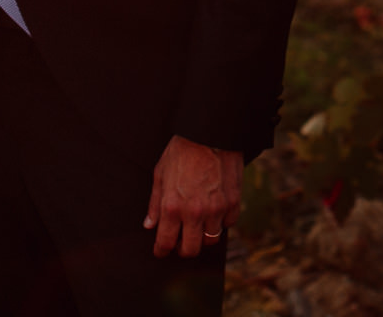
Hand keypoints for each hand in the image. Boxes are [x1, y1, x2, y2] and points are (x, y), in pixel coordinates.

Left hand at [144, 135, 243, 256]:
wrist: (210, 132)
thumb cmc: (182, 150)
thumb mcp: (160, 173)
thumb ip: (154, 203)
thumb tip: (150, 225)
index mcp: (172, 206)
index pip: (166, 243)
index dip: (162, 250)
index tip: (162, 250)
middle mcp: (194, 212)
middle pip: (191, 250)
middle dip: (184, 249)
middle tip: (182, 241)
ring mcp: (216, 209)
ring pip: (211, 240)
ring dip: (204, 235)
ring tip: (199, 223)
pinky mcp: (233, 202)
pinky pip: (228, 223)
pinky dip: (221, 221)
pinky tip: (215, 209)